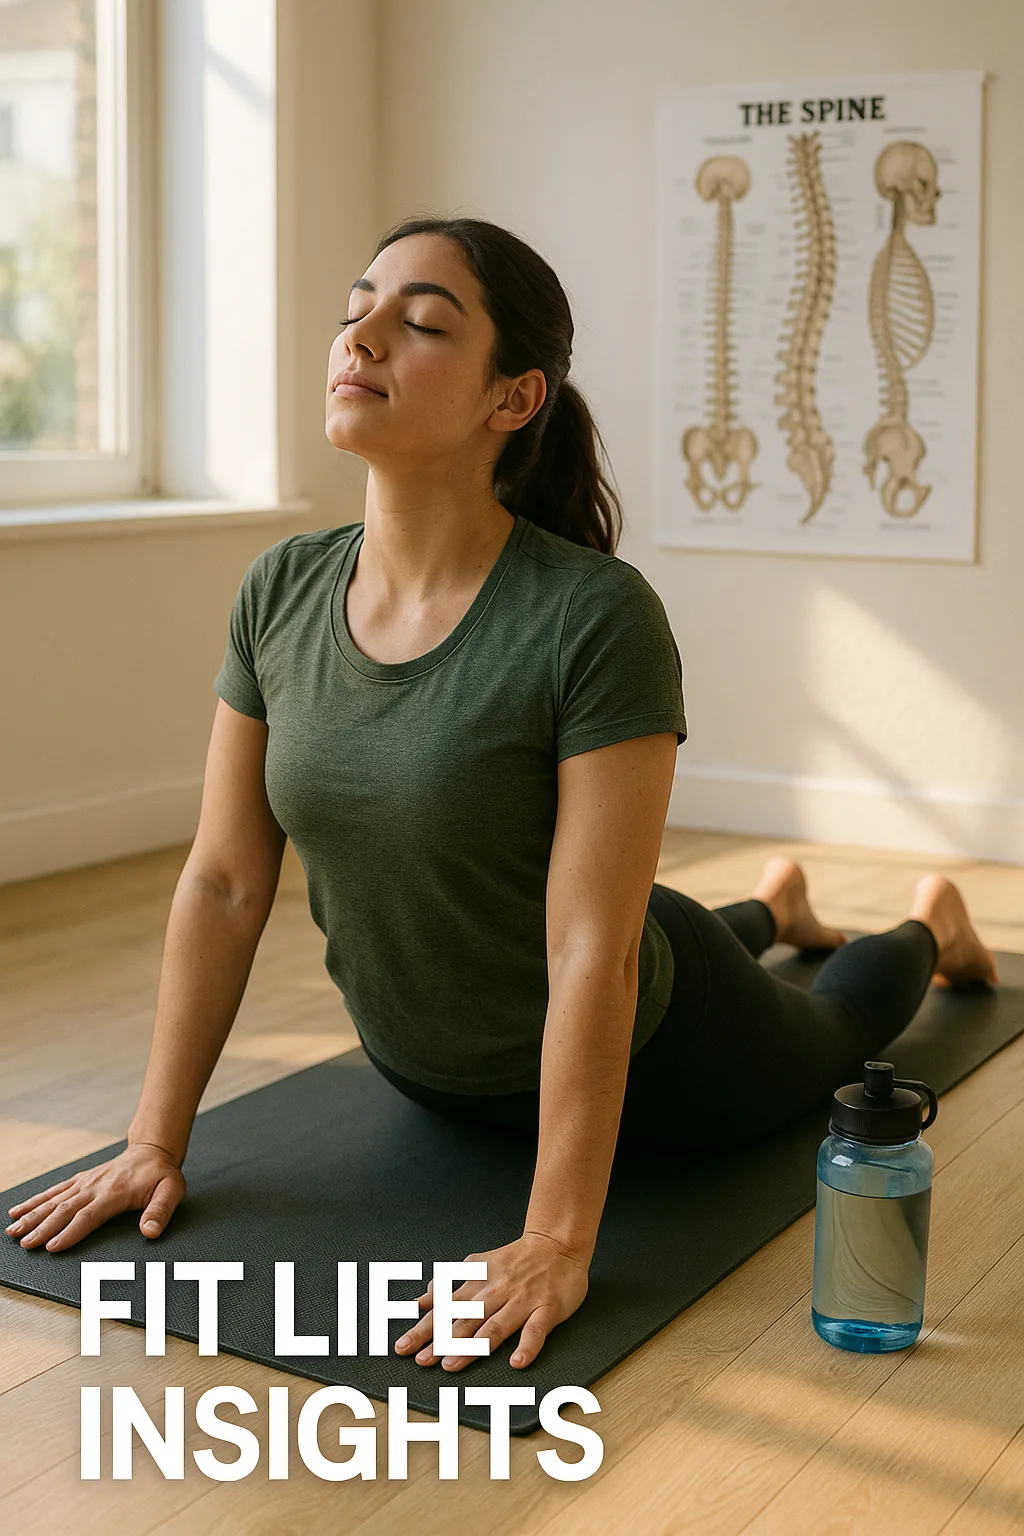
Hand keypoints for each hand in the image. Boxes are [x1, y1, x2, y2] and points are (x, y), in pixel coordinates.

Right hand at [5, 1142, 185, 1251]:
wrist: (152, 1150)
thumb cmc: (161, 1175)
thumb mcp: (171, 1191)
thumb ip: (160, 1212)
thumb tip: (150, 1232)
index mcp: (114, 1193)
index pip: (88, 1216)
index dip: (70, 1232)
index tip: (52, 1247)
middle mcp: (95, 1186)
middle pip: (64, 1210)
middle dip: (42, 1228)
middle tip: (24, 1243)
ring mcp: (85, 1182)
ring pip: (54, 1200)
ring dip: (32, 1216)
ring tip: (13, 1231)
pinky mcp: (80, 1179)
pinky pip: (54, 1190)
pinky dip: (35, 1200)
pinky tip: (17, 1210)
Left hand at [393, 1230, 589, 1370]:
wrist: (557, 1243)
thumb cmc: (516, 1259)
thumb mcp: (478, 1265)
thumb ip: (451, 1283)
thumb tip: (424, 1296)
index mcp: (478, 1284)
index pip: (445, 1310)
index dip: (424, 1329)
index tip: (404, 1347)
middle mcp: (495, 1293)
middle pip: (464, 1321)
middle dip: (440, 1341)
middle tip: (421, 1361)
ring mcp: (521, 1302)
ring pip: (494, 1327)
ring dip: (473, 1346)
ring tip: (452, 1364)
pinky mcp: (547, 1309)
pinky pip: (536, 1330)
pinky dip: (527, 1346)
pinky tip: (517, 1362)